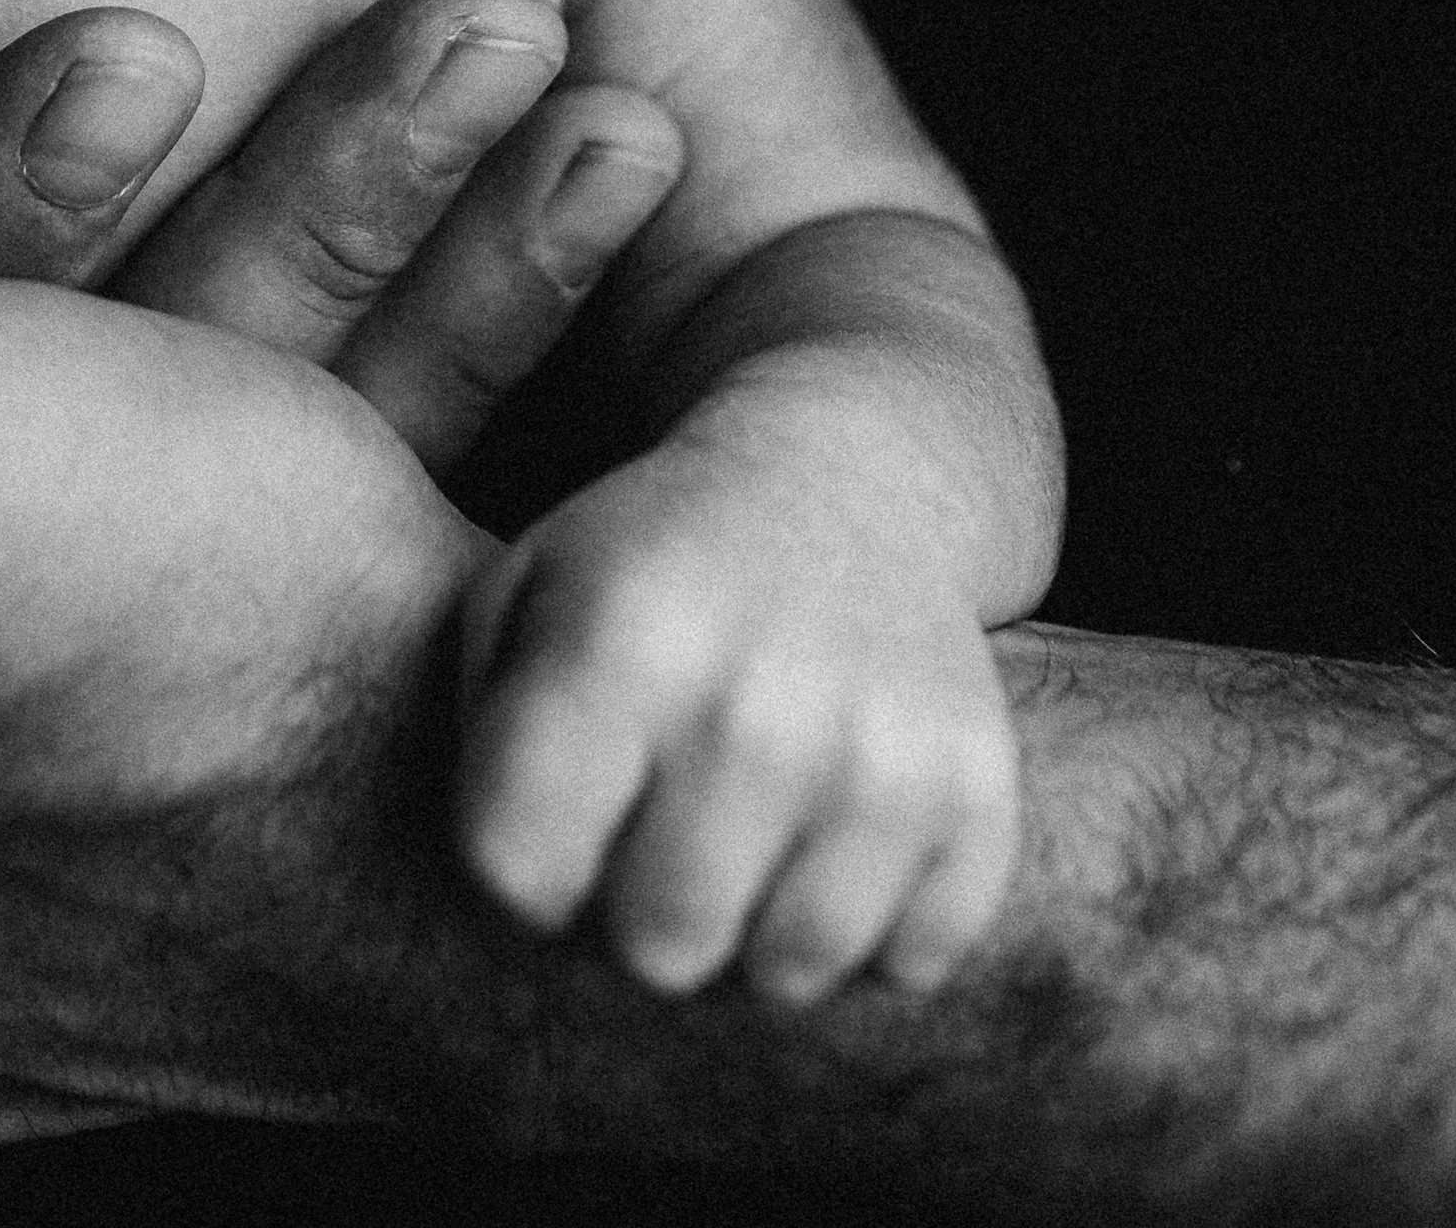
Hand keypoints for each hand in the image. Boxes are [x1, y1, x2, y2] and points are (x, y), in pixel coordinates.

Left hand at [458, 442, 1020, 1004]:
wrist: (843, 481)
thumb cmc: (650, 562)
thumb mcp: (524, 592)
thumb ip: (480, 739)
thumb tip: (522, 905)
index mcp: (619, 642)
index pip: (520, 876)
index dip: (524, 867)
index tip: (554, 818)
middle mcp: (752, 706)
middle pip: (656, 950)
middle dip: (638, 911)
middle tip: (656, 831)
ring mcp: (878, 754)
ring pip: (786, 976)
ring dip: (757, 931)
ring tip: (746, 831)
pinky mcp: (975, 793)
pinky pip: (908, 963)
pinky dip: (872, 927)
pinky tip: (840, 830)